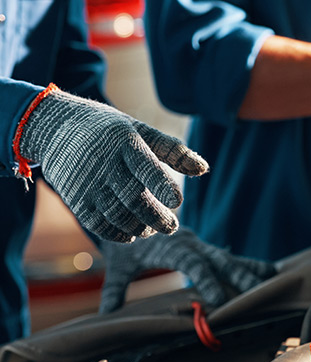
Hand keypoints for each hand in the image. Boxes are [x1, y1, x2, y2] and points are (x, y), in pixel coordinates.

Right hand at [17, 87, 208, 241]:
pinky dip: (118, 233)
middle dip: (156, 216)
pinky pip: (99, 224)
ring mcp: (87, 183)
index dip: (162, 185)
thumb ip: (172, 150)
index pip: (146, 166)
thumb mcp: (140, 130)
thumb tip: (204, 169)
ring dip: (139, 227)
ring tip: (152, 229)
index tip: (178, 201)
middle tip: (172, 227)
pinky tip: (132, 234)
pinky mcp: (76, 199)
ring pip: (117, 214)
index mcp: (124, 143)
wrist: (56, 127)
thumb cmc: (110, 131)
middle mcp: (105, 164)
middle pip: (133, 197)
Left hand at [99, 227, 277, 312]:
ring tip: (272, 279)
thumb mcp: (119, 263)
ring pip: (229, 258)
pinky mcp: (206, 250)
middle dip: (238, 275)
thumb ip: (116, 286)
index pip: (192, 264)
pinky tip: (269, 272)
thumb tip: (106, 313)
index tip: (217, 299)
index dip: (206, 280)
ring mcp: (201, 247)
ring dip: (249, 270)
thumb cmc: (126, 242)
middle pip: (218, 260)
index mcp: (172, 246)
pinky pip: (230, 258)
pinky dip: (249, 265)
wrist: (131, 211)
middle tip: (256, 291)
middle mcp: (192, 244)